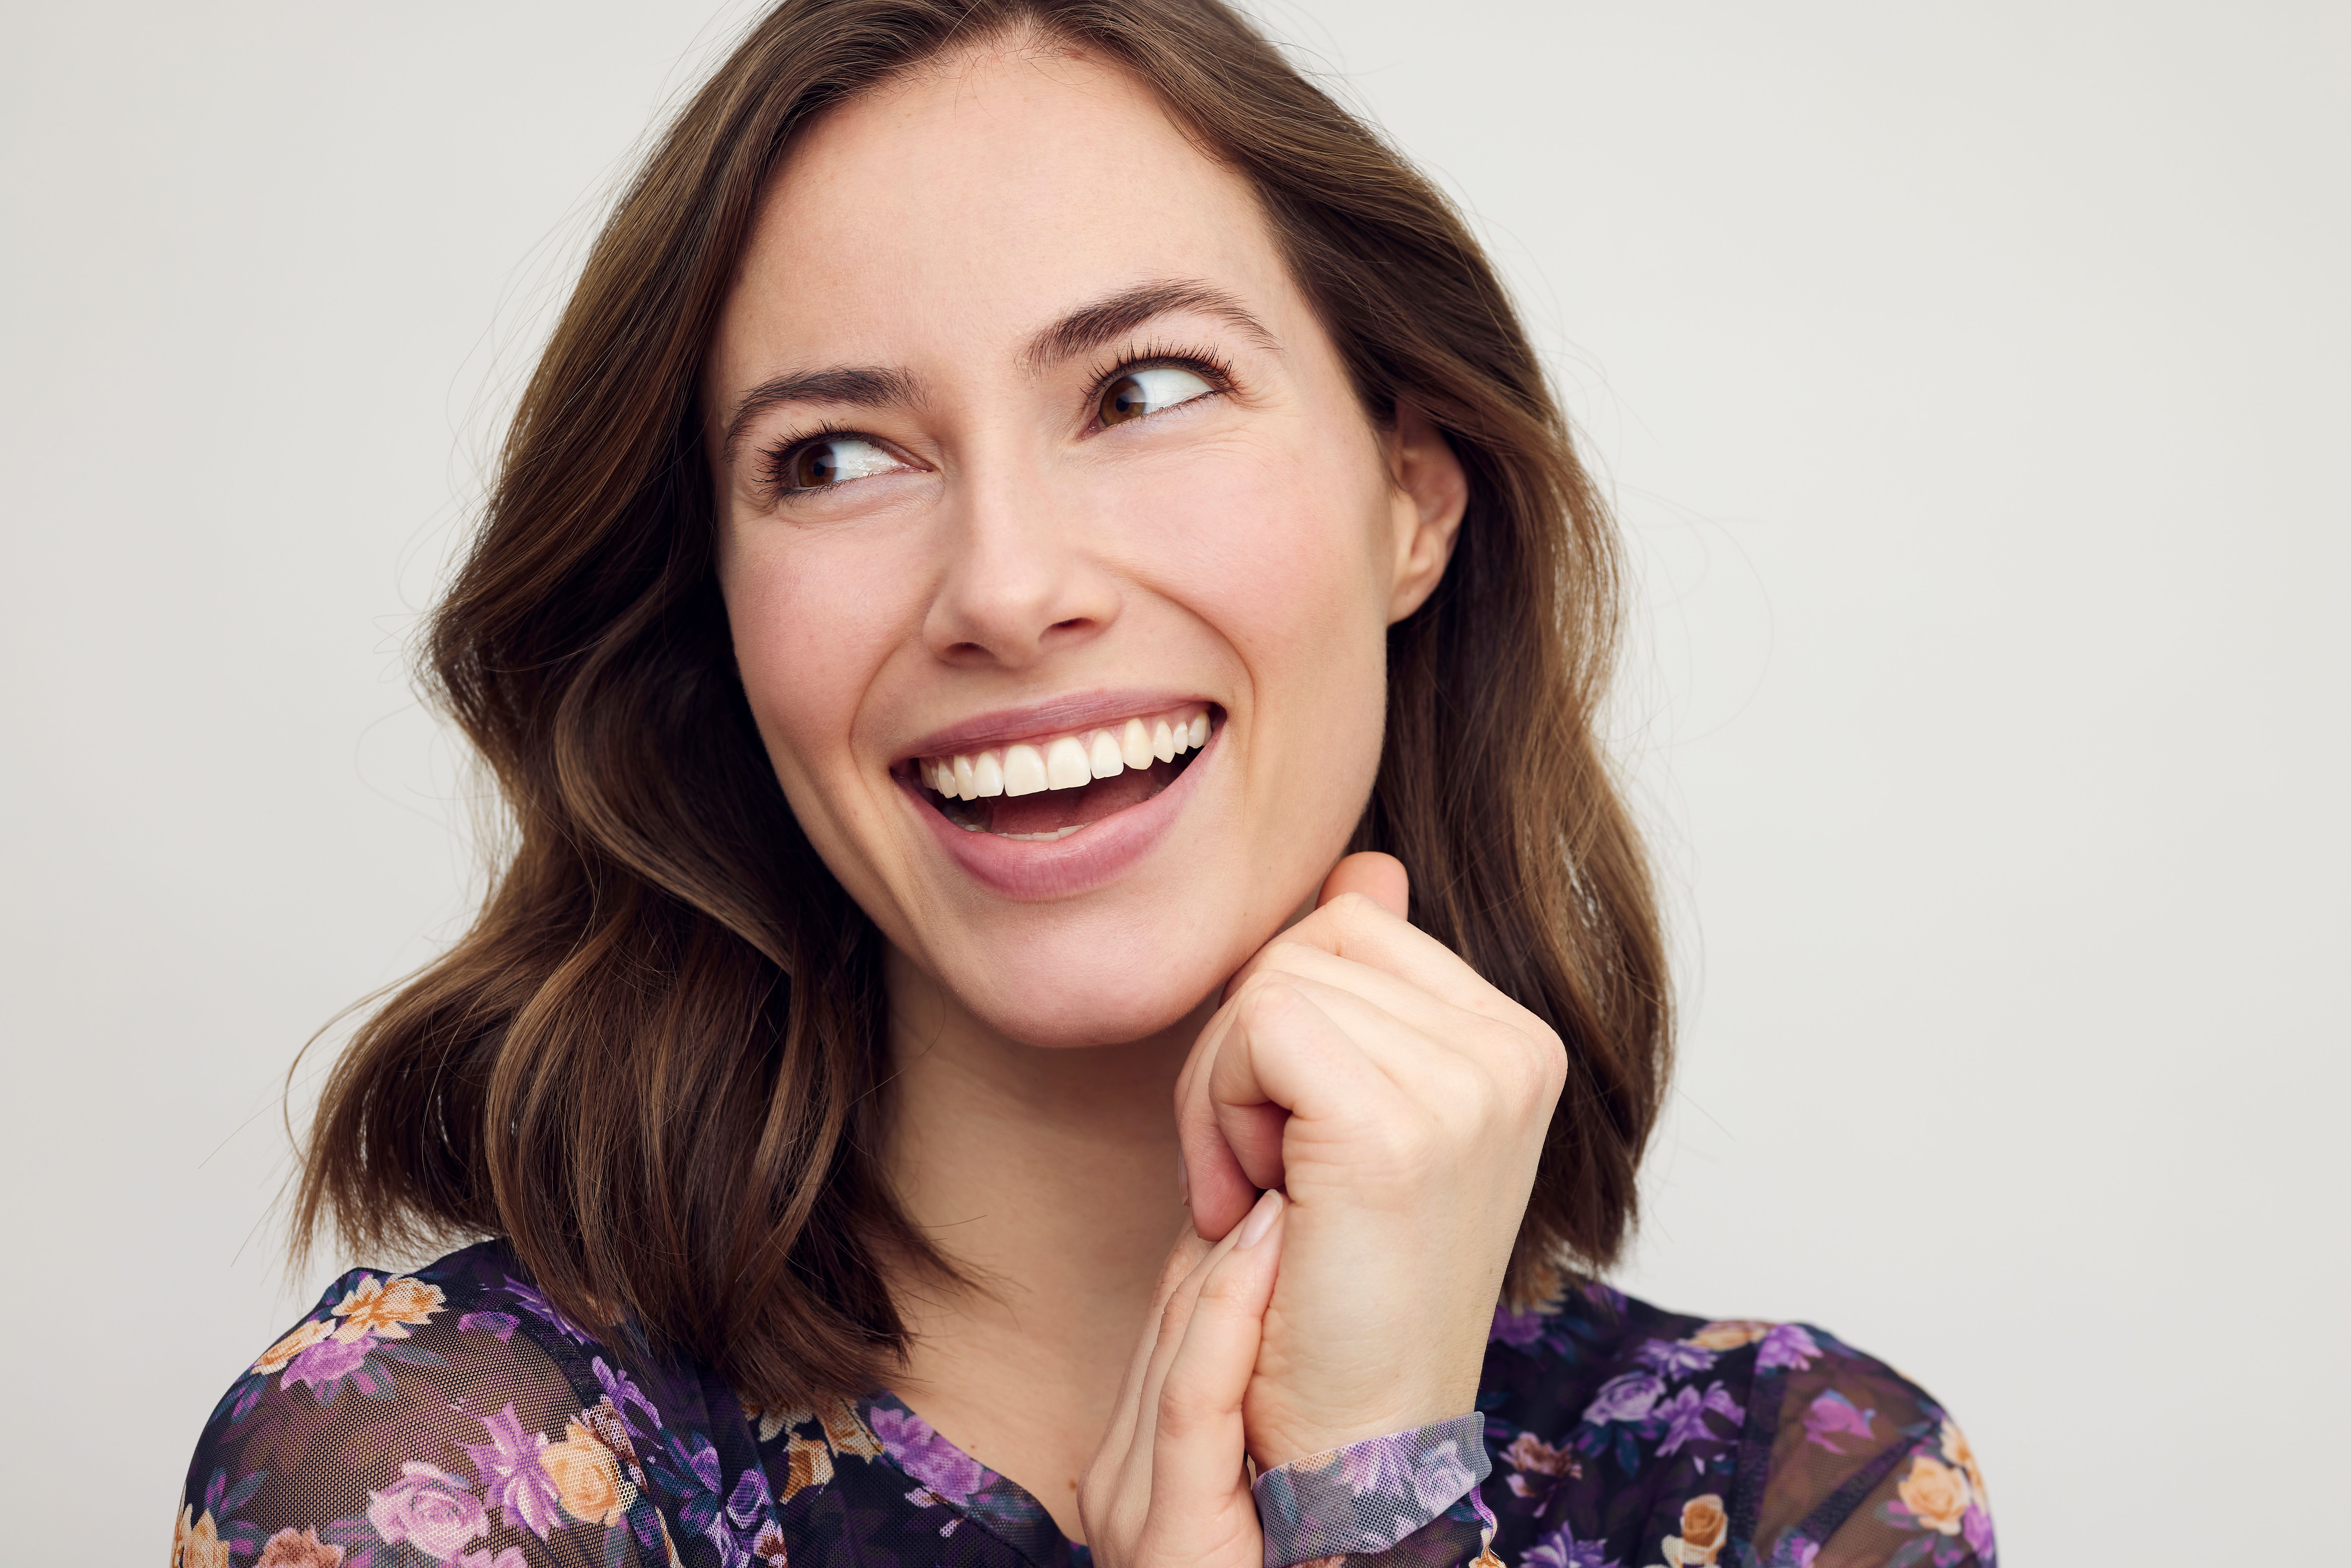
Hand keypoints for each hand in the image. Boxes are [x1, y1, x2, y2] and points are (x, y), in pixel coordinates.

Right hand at [1078, 1190, 1287, 1567]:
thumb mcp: (1242, 1508)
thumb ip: (1237, 1439)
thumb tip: (1276, 1348)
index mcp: (1131, 1473)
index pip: (1167, 1336)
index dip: (1209, 1255)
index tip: (1255, 1189)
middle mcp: (1117, 1482)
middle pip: (1168, 1327)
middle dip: (1219, 1238)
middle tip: (1272, 1160)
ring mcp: (1128, 1507)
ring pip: (1176, 1348)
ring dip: (1229, 1258)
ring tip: (1277, 1182)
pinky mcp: (1164, 1534)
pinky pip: (1191, 1402)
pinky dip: (1228, 1317)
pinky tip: (1263, 1252)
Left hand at [1174, 853, 1565, 1471]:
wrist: (1356, 1435)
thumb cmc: (1334, 1282)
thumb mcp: (1355, 1107)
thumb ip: (1367, 983)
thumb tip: (1367, 868)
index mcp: (1516, 1040)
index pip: (1347, 925)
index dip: (1282, 1025)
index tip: (1292, 1141)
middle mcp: (1515, 1050)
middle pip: (1306, 942)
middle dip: (1245, 1056)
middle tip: (1267, 1175)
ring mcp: (1470, 1085)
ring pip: (1270, 982)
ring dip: (1227, 1094)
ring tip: (1272, 1193)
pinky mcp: (1398, 1127)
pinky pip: (1258, 1028)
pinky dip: (1222, 1114)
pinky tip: (1260, 1199)